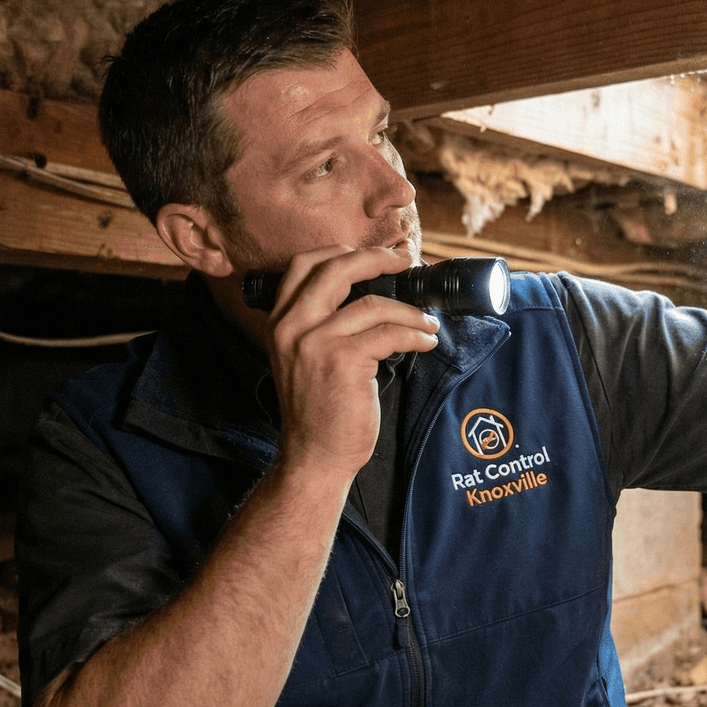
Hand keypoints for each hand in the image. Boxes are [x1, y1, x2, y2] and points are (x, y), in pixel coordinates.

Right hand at [264, 245, 440, 478]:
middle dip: (378, 259)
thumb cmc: (319, 409)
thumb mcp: (304, 357)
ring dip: (410, 312)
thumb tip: (370, 291)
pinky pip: (389, 334)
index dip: (342, 250)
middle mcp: (291, 326)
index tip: (375, 253)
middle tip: (406, 262)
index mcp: (279, 321)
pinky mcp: (342, 361)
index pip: (304, 264)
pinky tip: (426, 342)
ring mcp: (314, 342)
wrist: (315, 456)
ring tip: (427, 323)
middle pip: (337, 268)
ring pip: (373, 304)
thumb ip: (321, 323)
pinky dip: (414, 335)